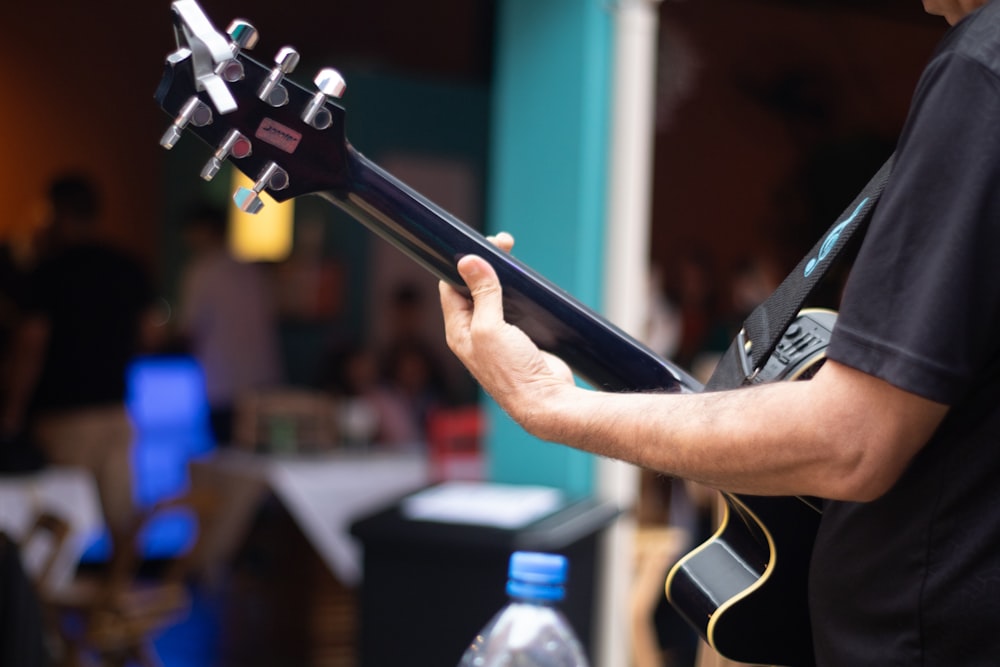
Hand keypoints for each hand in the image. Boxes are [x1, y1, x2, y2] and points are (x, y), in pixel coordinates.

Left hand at [439, 233, 573, 431]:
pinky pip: (513, 307)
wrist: (546, 401)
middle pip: (472, 287)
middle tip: (504, 245)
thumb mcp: (491, 328)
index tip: (483, 246)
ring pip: (494, 295)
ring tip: (513, 257)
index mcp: (459, 330)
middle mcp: (474, 332)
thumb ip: (482, 294)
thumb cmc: (513, 373)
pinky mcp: (518, 338)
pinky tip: (526, 283)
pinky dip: (518, 291)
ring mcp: (496, 335)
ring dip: (502, 276)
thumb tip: (468, 261)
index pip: (450, 286)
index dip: (463, 262)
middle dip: (485, 264)